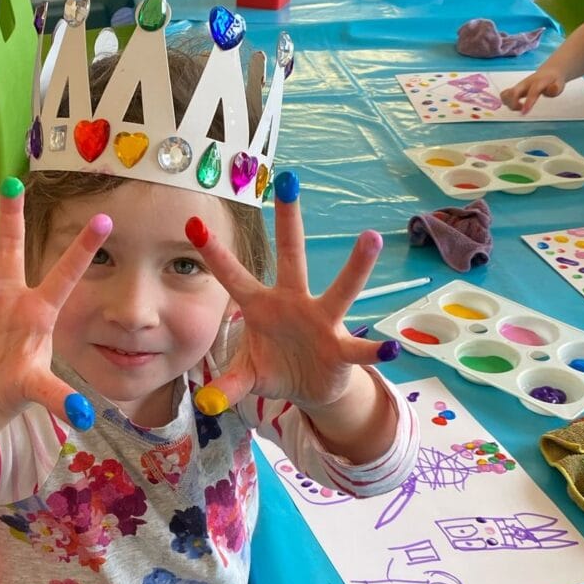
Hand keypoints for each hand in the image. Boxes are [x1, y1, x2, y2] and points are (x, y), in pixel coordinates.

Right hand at [0, 178, 110, 430]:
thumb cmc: (20, 381)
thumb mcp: (40, 388)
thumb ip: (60, 397)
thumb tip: (86, 417)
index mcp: (40, 309)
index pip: (65, 275)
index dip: (83, 250)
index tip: (105, 220)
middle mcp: (8, 296)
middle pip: (9, 249)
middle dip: (11, 216)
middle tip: (11, 179)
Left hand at [185, 171, 398, 416]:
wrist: (309, 387)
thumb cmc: (275, 368)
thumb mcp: (248, 377)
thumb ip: (228, 385)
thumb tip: (207, 404)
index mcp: (262, 307)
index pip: (234, 277)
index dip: (215, 254)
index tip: (193, 222)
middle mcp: (294, 304)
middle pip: (291, 256)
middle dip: (288, 221)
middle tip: (288, 179)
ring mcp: (322, 322)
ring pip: (339, 290)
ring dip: (354, 267)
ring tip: (371, 238)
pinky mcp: (341, 349)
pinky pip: (358, 349)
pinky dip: (373, 350)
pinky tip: (391, 349)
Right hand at [500, 68, 565, 114]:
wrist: (549, 72)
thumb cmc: (554, 81)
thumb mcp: (559, 84)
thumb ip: (555, 89)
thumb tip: (551, 90)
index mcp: (538, 82)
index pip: (532, 91)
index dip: (528, 102)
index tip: (523, 113)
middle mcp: (525, 83)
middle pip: (513, 92)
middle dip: (513, 104)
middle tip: (521, 109)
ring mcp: (518, 86)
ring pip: (505, 94)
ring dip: (509, 104)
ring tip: (519, 107)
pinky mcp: (514, 89)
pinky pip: (505, 95)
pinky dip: (506, 102)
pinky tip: (516, 105)